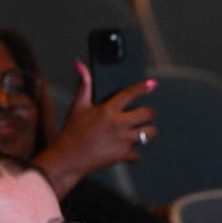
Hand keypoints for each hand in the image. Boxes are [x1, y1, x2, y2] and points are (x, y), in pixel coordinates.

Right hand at [33, 60, 157, 197]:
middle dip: (150, 114)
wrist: (69, 157)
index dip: (143, 88)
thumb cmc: (72, 131)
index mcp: (108, 110)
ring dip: (149, 132)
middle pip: (148, 114)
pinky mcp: (123, 154)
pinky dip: (136, 153)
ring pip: (149, 133)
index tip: (152, 84)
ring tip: (143, 131)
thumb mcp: (78, 106)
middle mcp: (118, 123)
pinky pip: (139, 153)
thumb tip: (81, 64)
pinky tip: (130, 149)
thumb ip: (84, 84)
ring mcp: (123, 139)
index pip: (130, 94)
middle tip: (148, 115)